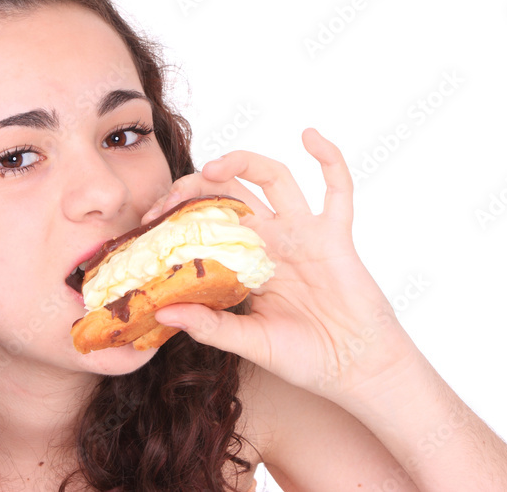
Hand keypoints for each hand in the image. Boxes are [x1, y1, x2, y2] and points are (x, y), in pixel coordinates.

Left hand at [146, 128, 418, 403]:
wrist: (355, 369)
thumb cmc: (307, 358)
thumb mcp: (251, 344)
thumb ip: (211, 327)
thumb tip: (164, 313)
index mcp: (249, 264)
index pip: (208, 223)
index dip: (180, 215)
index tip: (150, 221)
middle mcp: (274, 241)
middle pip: (234, 193)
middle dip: (201, 185)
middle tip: (172, 196)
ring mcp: (305, 233)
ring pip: (275, 179)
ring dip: (246, 162)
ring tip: (213, 166)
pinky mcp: (336, 235)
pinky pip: (337, 190)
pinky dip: (329, 160)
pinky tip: (311, 137)